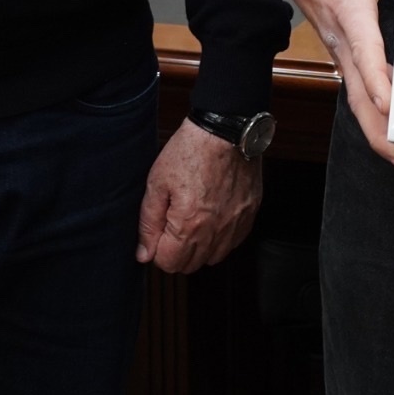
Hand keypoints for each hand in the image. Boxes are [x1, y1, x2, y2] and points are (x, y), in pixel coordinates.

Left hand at [136, 120, 262, 273]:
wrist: (225, 130)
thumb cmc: (190, 151)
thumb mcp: (157, 184)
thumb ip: (148, 223)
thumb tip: (144, 254)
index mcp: (189, 225)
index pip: (168, 263)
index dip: (157, 249)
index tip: (159, 230)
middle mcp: (215, 231)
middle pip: (190, 265)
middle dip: (177, 251)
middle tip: (173, 224)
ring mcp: (236, 224)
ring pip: (213, 258)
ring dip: (200, 247)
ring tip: (194, 220)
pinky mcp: (250, 214)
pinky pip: (233, 242)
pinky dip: (221, 237)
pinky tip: (213, 216)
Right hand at [270, 0, 393, 172]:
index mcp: (349, 8)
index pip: (365, 47)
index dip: (377, 76)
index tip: (390, 101)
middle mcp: (343, 37)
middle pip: (358, 92)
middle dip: (380, 127)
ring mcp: (341, 50)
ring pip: (356, 100)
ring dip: (378, 131)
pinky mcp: (344, 53)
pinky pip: (358, 91)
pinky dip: (374, 116)